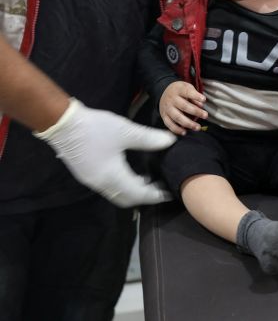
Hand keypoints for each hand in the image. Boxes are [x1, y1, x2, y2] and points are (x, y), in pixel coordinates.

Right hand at [34, 98, 175, 206]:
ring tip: (150, 180)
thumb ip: (149, 138)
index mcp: (112, 177)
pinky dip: (124, 185)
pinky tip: (132, 173)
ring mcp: (92, 180)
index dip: (155, 196)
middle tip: (161, 188)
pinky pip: (110, 187)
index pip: (138, 194)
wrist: (62, 123)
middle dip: (145, 196)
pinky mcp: (87, 174)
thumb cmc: (95, 128)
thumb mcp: (126, 131)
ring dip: (134, 191)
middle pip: (127, 199)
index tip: (169, 194)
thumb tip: (170, 141)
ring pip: (117, 194)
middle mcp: (101, 184)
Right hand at [159, 81, 206, 134]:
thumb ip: (194, 96)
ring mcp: (167, 108)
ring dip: (188, 123)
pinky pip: (169, 124)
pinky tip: (185, 132)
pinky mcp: (164, 116)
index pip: (187, 92)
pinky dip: (176, 129)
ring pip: (177, 117)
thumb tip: (201, 105)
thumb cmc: (180, 91)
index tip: (204, 99)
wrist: (164, 92)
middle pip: (184, 106)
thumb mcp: (187, 88)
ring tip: (198, 127)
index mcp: (178, 90)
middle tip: (206, 116)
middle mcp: (171, 99)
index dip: (196, 96)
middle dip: (195, 111)